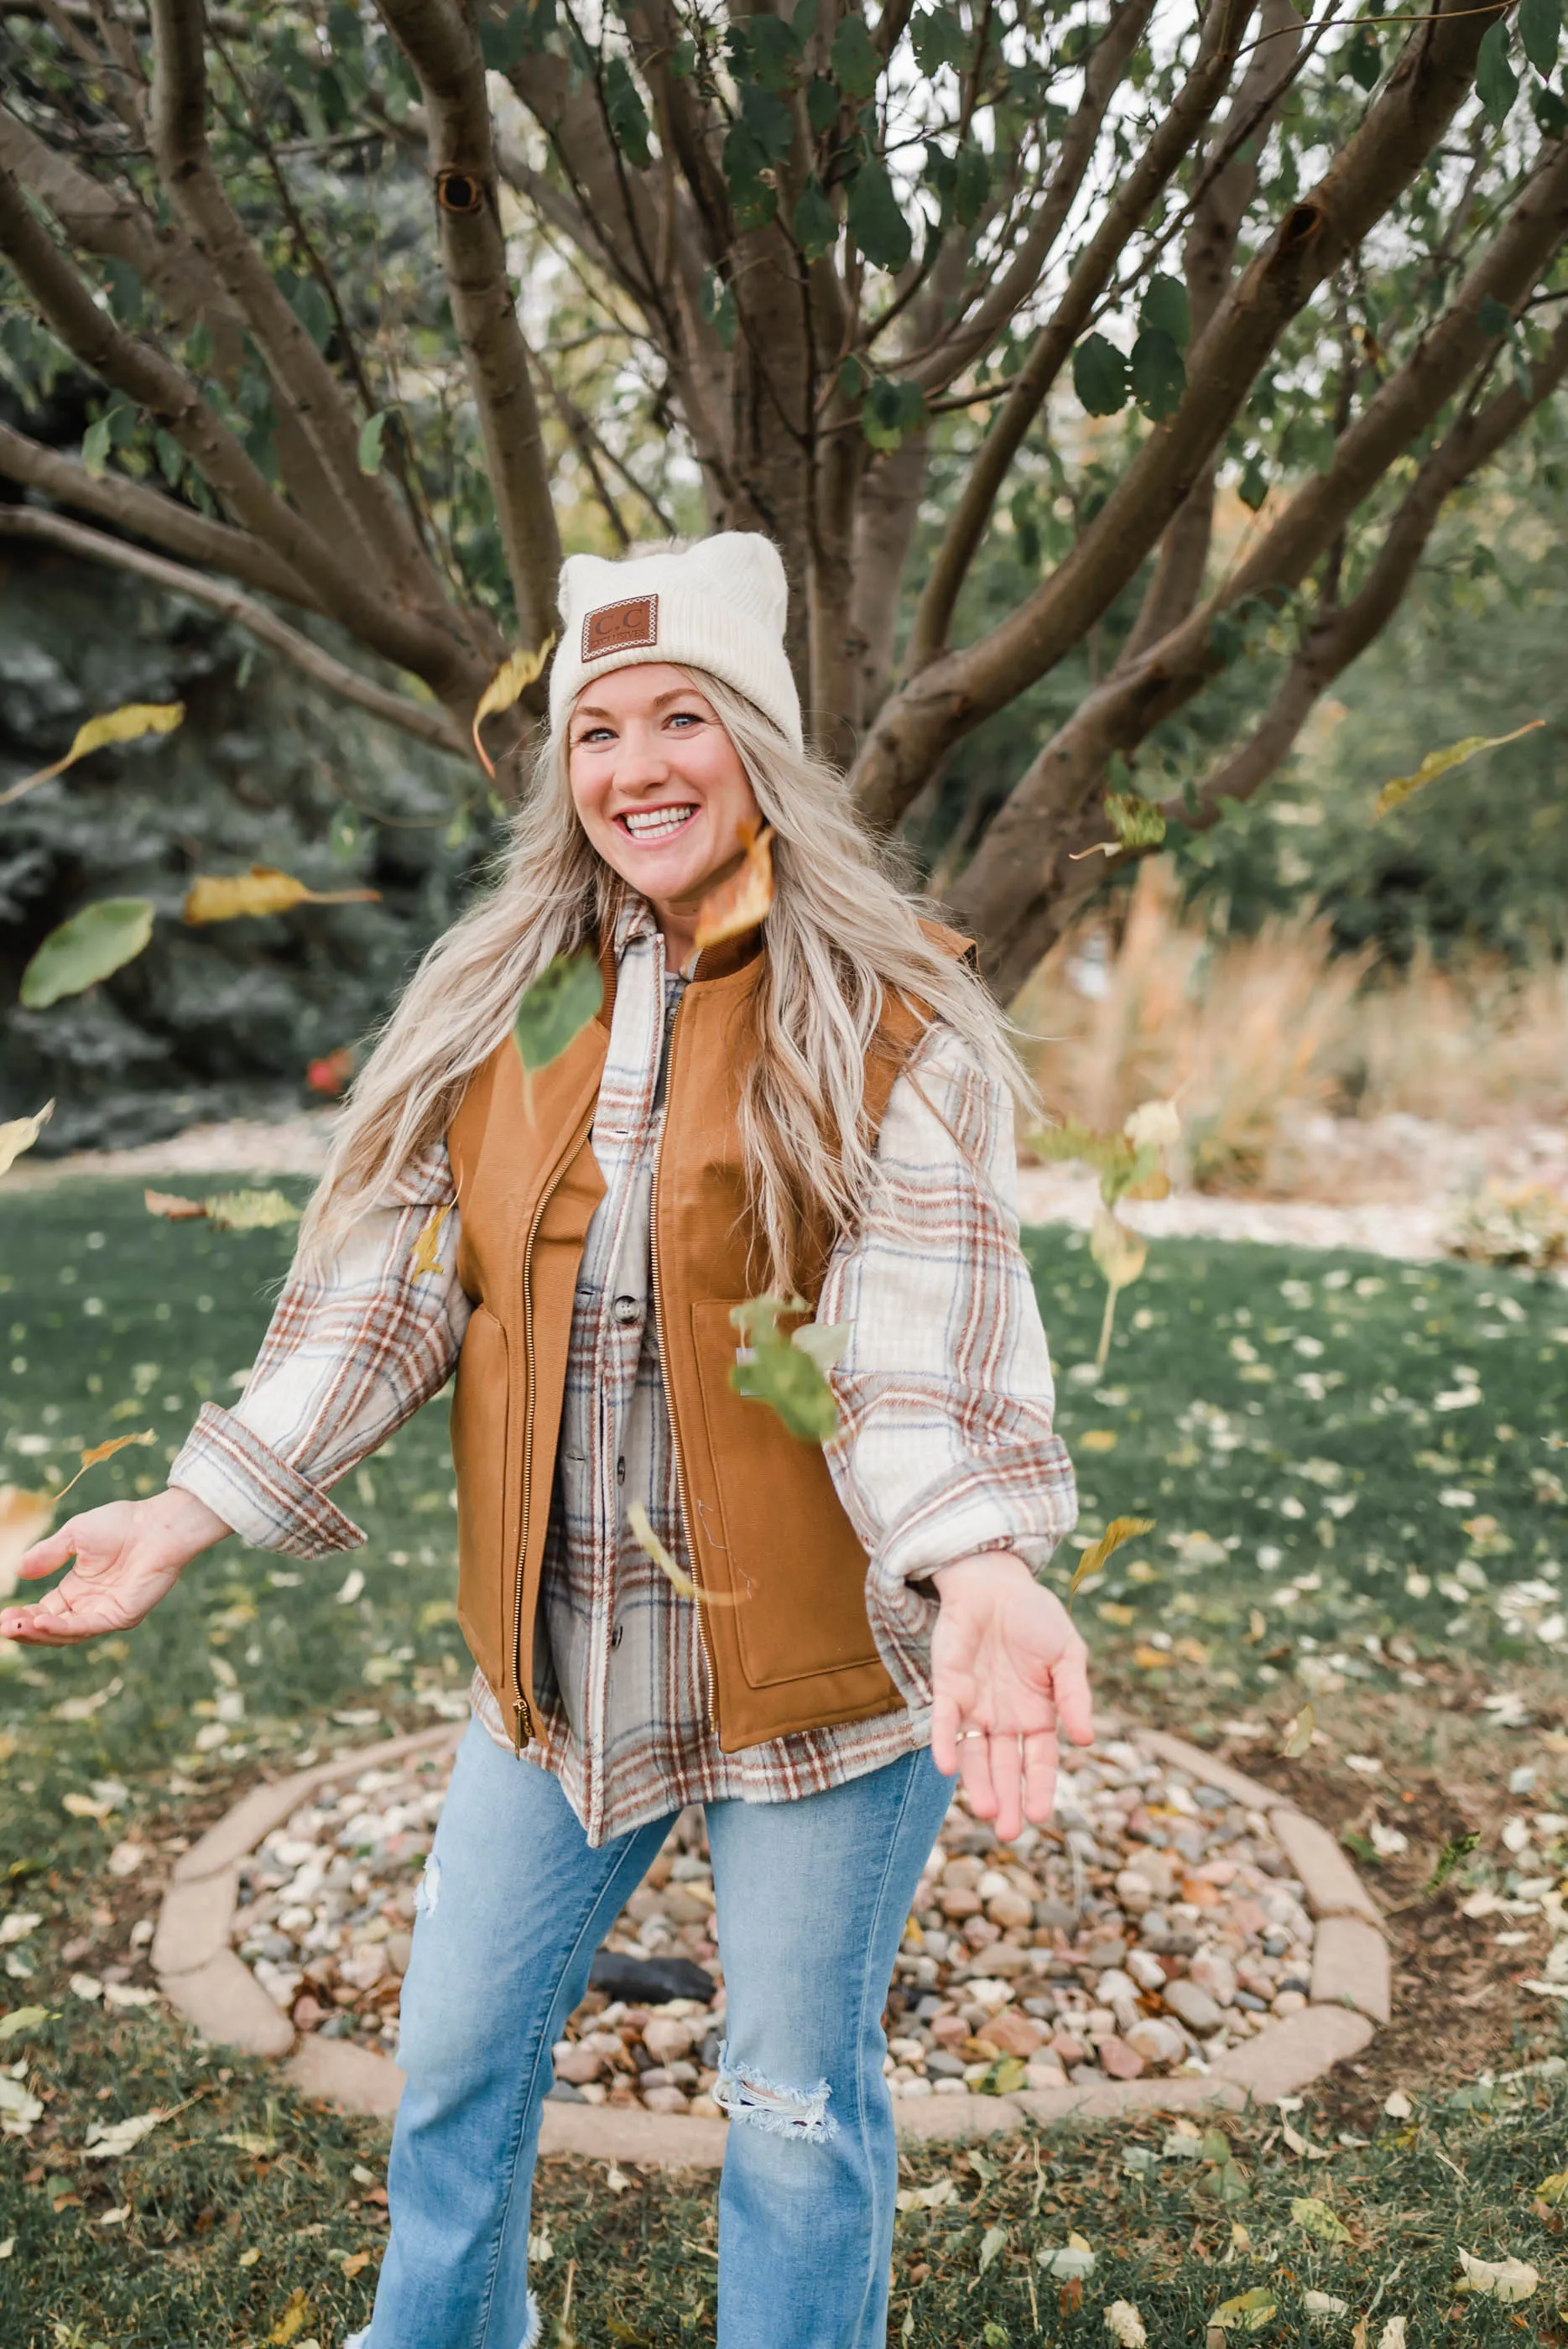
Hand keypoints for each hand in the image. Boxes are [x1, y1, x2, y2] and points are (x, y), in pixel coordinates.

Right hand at [0, 1488, 230, 1645]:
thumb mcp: (75, 1536)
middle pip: (51, 1629)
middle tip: (3, 1627)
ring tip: (14, 1626)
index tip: (1, 1617)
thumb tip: (17, 1570)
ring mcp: (106, 1613)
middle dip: (25, 1630)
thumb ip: (48, 1554)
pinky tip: (41, 1621)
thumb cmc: (122, 1524)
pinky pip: (87, 1627)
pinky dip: (63, 1627)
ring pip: (66, 1633)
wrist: (158, 1523)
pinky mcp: (122, 1616)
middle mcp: (89, 1606)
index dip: (22, 1617)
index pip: (43, 1612)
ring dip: (38, 1632)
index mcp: (77, 1590)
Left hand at [928, 1550, 1092, 1842]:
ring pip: (975, 1756)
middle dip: (1007, 1800)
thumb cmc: (1035, 1617)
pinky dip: (945, 1744)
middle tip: (1008, 1832)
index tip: (1042, 1816)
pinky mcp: (947, 1688)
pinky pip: (945, 1723)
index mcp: (1039, 1715)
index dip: (1040, 1788)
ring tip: (985, 1812)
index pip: (1040, 1761)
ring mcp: (975, 1706)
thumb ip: (1075, 1695)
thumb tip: (1088, 1740)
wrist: (994, 1582)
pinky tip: (948, 1766)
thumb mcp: (1068, 1653)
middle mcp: (1005, 1719)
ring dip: (978, 1784)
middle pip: (1006, 1768)